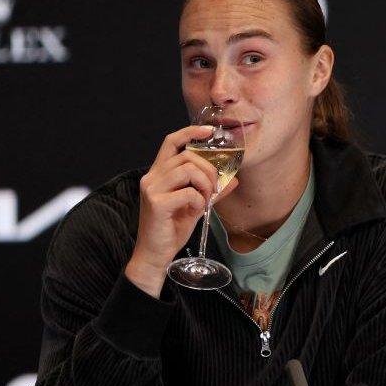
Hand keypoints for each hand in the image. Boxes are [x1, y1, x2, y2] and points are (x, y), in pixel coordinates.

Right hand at [125, 125, 239, 297]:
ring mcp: (152, 189)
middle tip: (215, 189)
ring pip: (188, 170)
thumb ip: (212, 191)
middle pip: (187, 156)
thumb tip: (233, 179)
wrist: (155, 254)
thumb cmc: (172, 228)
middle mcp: (152, 177)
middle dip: (209, 170)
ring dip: (205, 184)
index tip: (209, 131)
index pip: (171, 141)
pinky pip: (188, 192)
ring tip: (206, 200)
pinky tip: (196, 210)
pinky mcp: (156, 203)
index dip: (190, 132)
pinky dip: (199, 200)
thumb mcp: (197, 205)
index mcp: (159, 173)